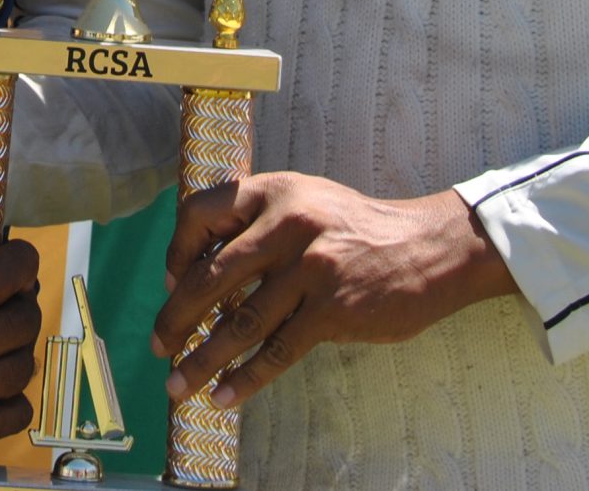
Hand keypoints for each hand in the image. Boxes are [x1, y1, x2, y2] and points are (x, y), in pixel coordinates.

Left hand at [150, 174, 513, 411]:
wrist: (429, 247)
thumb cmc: (357, 229)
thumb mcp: (306, 202)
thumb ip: (258, 224)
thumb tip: (197, 273)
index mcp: (274, 192)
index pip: (200, 213)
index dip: (176, 251)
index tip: (170, 282)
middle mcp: (287, 224)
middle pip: (210, 276)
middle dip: (176, 318)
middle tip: (159, 346)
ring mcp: (311, 268)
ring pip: (239, 322)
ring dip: (202, 360)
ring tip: (179, 386)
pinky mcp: (332, 309)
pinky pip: (277, 350)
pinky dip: (245, 378)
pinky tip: (224, 396)